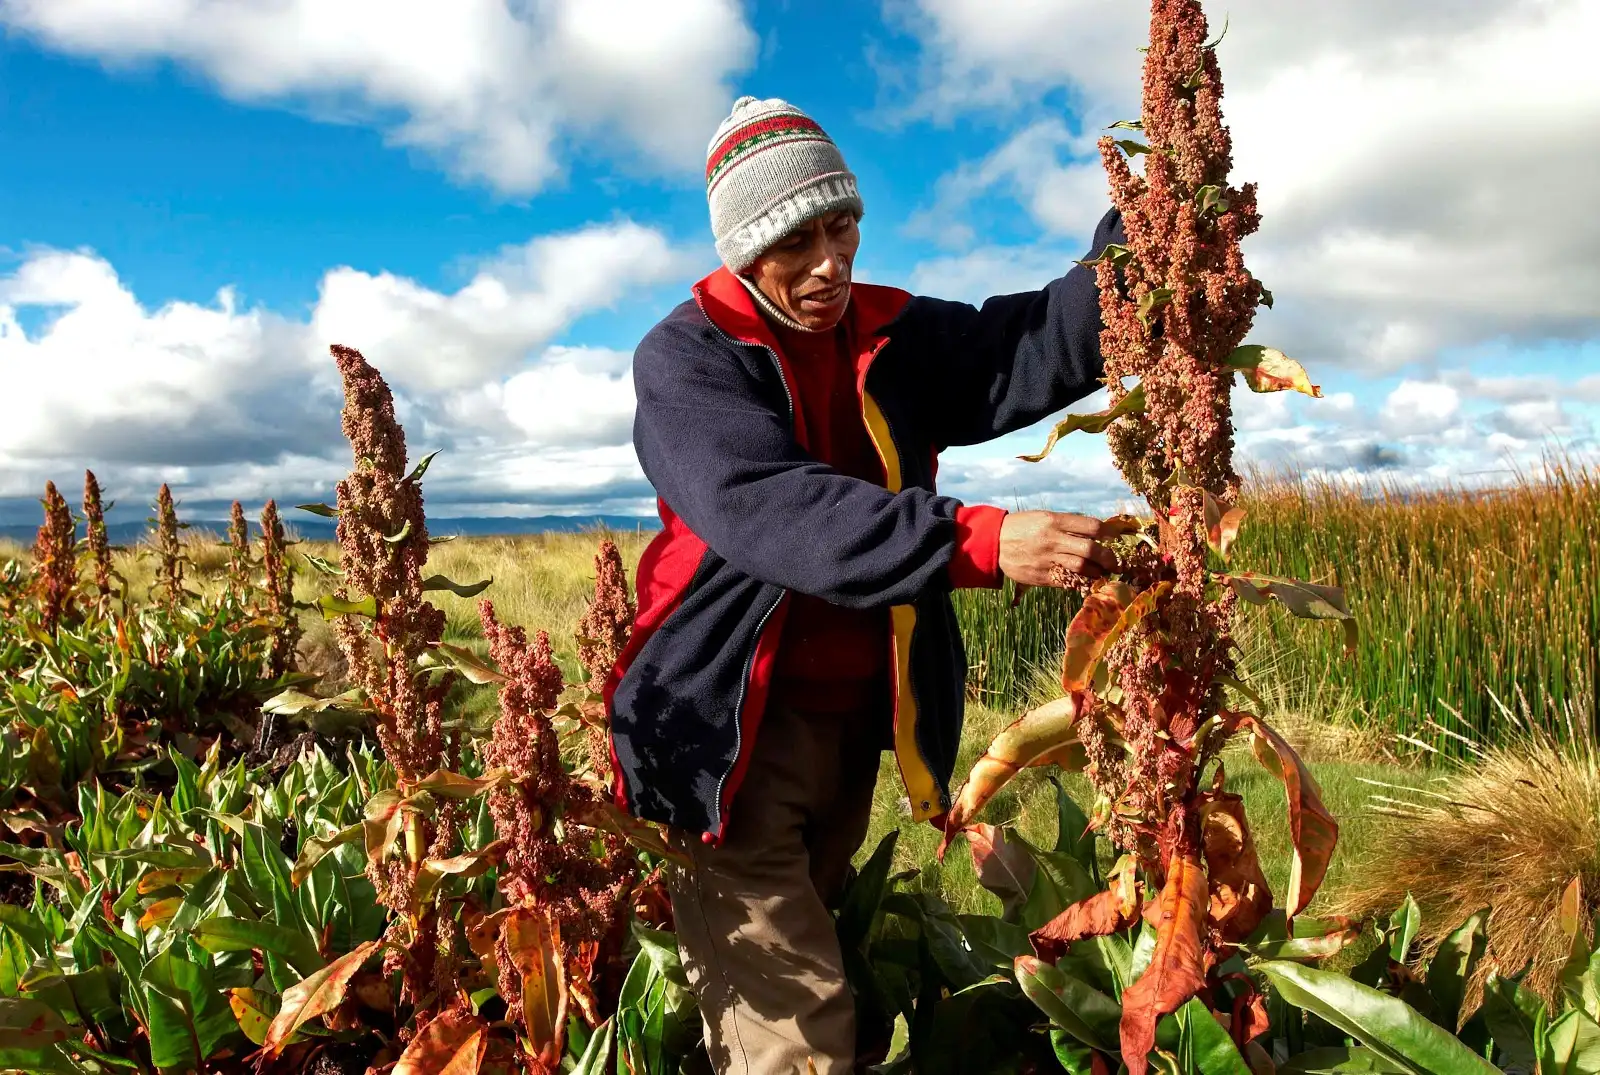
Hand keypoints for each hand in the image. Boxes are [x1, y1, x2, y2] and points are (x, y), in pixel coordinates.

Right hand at [997, 511, 1118, 587]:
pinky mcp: (1042, 576)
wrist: (994, 543)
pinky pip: (1068, 581)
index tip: (1114, 538)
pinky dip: (1081, 581)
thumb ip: (1067, 524)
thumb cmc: (1022, 527)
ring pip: (1082, 567)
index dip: (1108, 533)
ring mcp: (1048, 559)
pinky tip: (1087, 580)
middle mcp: (1053, 539)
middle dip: (1108, 557)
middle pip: (1090, 549)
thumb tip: (1094, 532)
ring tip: (1103, 572)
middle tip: (1115, 563)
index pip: (1091, 526)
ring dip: (1098, 572)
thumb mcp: (1043, 517)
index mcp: (1054, 521)